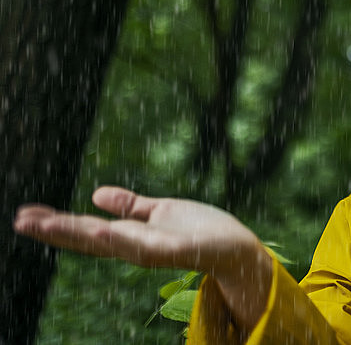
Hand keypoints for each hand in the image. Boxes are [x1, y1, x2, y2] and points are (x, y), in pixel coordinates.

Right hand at [14, 187, 270, 331]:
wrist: (235, 246)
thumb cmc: (199, 230)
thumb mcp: (159, 211)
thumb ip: (130, 206)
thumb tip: (96, 194)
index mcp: (130, 236)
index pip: (85, 230)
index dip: (56, 223)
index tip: (25, 214)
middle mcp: (135, 246)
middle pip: (87, 238)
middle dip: (54, 230)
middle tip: (19, 220)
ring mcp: (152, 250)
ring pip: (108, 243)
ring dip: (76, 233)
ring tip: (45, 223)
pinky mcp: (174, 250)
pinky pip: (144, 246)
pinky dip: (121, 239)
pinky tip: (100, 231)